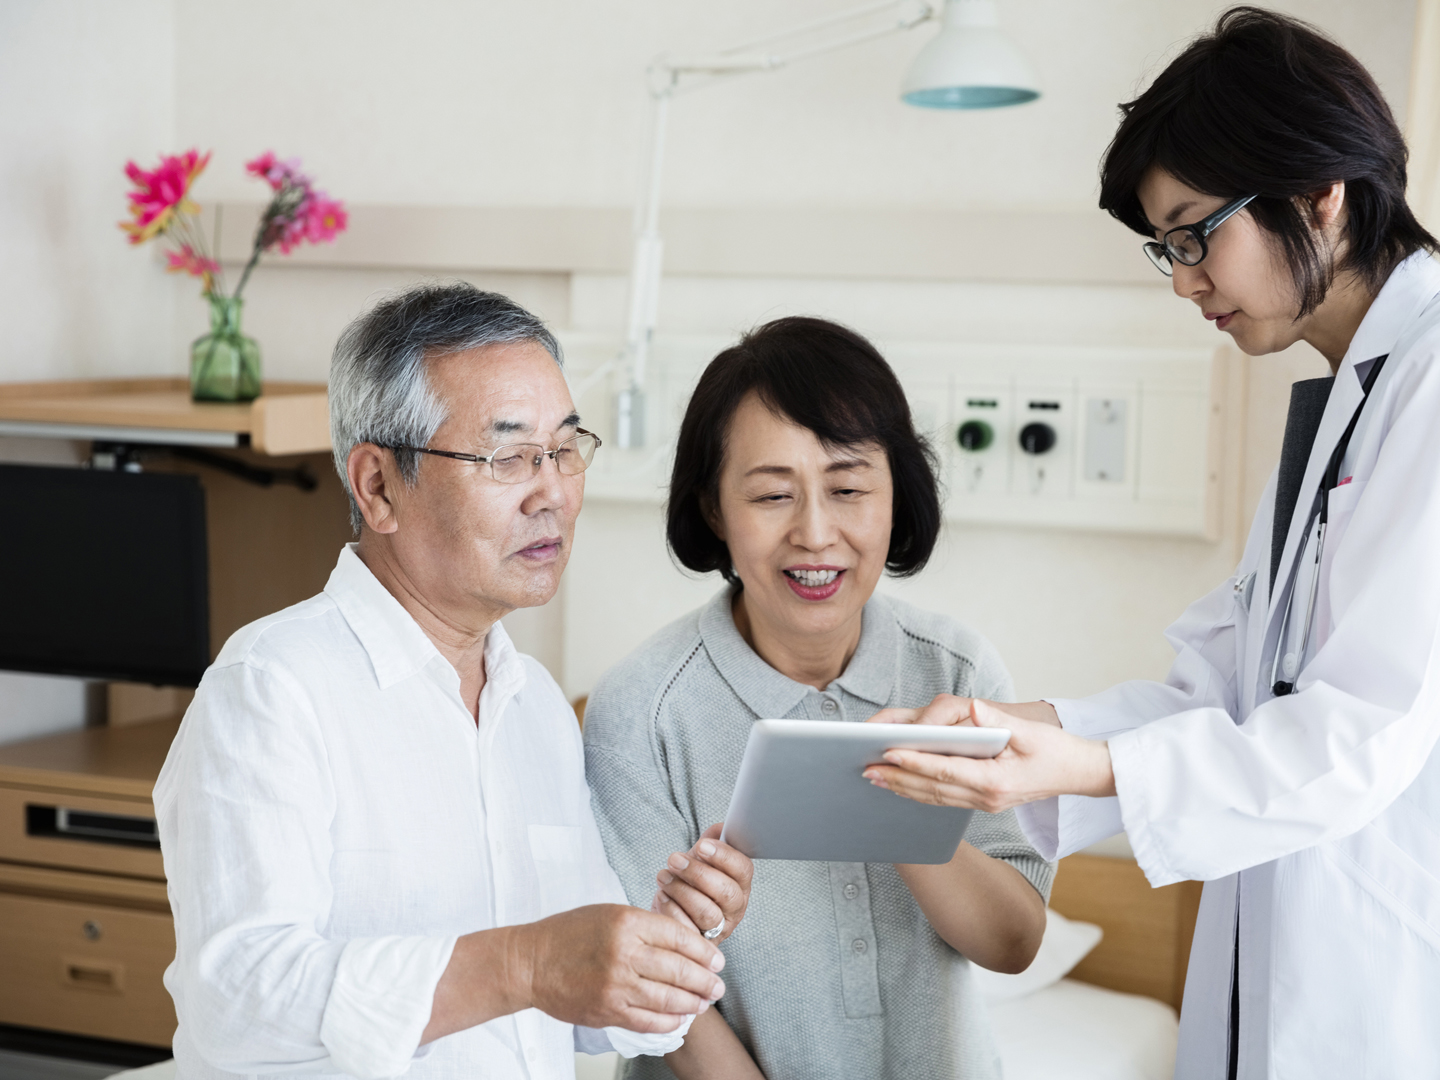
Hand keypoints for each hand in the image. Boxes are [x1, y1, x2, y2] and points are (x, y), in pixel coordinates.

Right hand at [519, 903, 726, 1032]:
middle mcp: (624, 953)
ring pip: (668, 998)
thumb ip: (645, 927)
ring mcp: (615, 985)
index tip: (717, 959)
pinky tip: (679, 1018)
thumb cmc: (569, 933)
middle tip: (718, 985)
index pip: (679, 937)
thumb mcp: (610, 914)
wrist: (530, 962)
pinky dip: (669, 1021)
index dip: (704, 951)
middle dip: (705, 980)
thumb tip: (684, 944)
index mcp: (627, 923)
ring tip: (704, 1003)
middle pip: (679, 969)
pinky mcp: (607, 1010)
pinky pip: (648, 1020)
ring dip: (692, 1003)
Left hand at [652, 824, 752, 944]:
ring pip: (707, 912)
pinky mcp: (699, 943)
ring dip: (681, 890)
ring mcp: (719, 929)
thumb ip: (711, 842)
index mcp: (741, 884)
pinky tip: (662, 895)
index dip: (724, 856)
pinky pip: (687, 929)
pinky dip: (671, 910)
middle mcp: (735, 908)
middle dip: (698, 873)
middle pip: (725, 892)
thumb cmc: (691, 881)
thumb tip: (721, 828)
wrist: (672, 909)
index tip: (701, 846)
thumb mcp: (702, 859)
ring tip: (663, 876)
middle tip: (674, 859)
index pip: (743, 869)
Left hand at [862, 698, 1114, 812]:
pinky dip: (921, 792)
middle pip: (932, 789)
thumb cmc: (1058, 750)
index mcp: (996, 781)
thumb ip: (999, 720)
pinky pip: (945, 799)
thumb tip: (975, 709)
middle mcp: (986, 797)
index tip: (888, 754)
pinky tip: (903, 785)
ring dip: (904, 788)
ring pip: (935, 797)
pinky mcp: (985, 801)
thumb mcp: (1031, 731)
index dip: (915, 763)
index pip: (945, 771)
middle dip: (898, 779)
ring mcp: (985, 803)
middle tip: (866, 770)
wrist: (1082, 773)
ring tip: (875, 778)